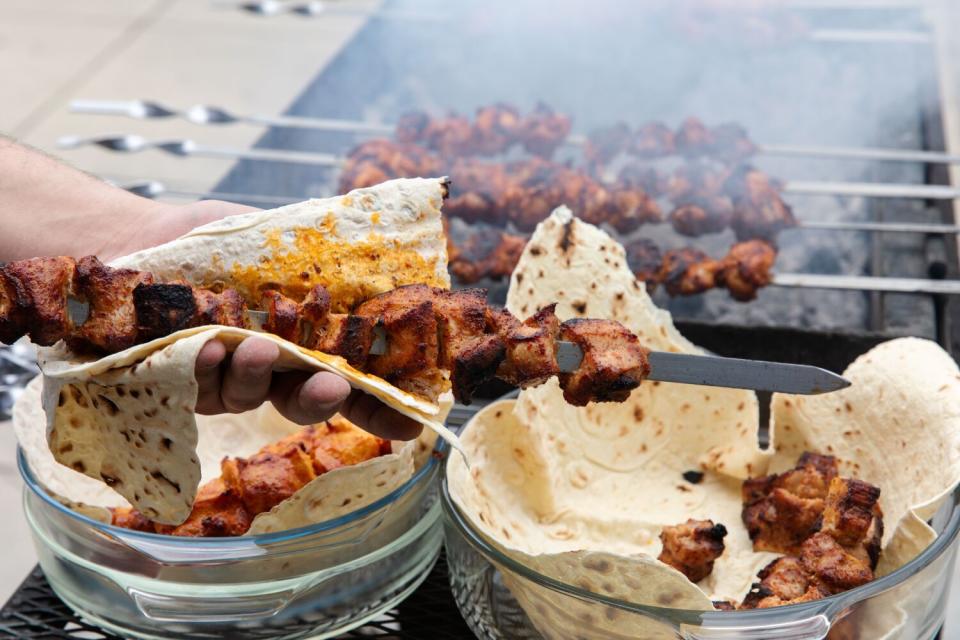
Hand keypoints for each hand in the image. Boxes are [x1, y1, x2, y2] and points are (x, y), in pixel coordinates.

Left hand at [126, 202, 423, 440]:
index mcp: (305, 337)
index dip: (379, 403)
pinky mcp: (179, 380)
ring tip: (255, 349)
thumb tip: (376, 245)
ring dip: (255, 376)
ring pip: (250, 394)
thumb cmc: (215, 240)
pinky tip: (206, 347)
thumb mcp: (275, 236)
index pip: (351, 378)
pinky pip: (196, 386)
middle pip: (306, 398)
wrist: (140, 238)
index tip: (409, 424)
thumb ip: (317, 252)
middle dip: (323, 400)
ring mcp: (226, 376)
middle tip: (332, 389)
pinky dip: (203, 369)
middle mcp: (272, 366)